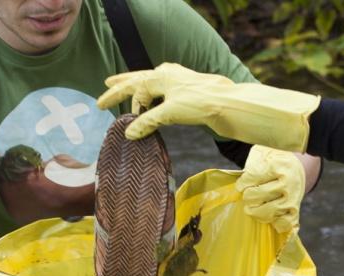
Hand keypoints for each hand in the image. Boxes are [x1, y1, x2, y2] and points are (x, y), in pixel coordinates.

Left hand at [97, 63, 320, 151]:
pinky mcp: (181, 106)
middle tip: (98, 97)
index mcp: (178, 77)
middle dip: (118, 86)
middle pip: (139, 78)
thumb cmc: (226, 109)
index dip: (128, 84)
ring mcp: (178, 89)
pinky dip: (142, 120)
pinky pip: (155, 113)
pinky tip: (131, 130)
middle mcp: (175, 78)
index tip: (111, 88)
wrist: (245, 109)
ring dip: (125, 96)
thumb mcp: (194, 111)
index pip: (147, 77)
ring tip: (105, 104)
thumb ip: (178, 113)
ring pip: (143, 89)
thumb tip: (164, 125)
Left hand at [236, 146, 304, 232]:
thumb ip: (250, 165)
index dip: (242, 183)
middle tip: (249, 195)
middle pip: (256, 196)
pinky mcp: (295, 211)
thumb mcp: (263, 154)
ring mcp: (292, 198)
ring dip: (255, 211)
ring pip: (266, 212)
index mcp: (279, 165)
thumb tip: (239, 185)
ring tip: (254, 206)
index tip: (241, 184)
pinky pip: (282, 224)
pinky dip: (273, 222)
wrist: (297, 167)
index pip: (251, 178)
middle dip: (247, 196)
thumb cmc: (274, 162)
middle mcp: (288, 182)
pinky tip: (269, 215)